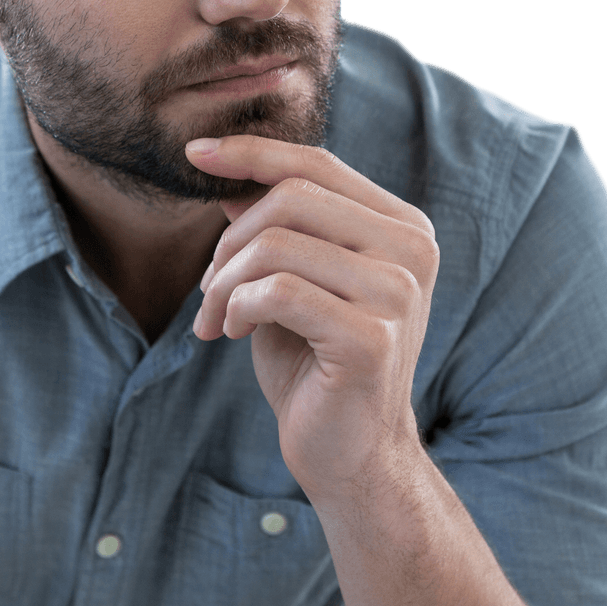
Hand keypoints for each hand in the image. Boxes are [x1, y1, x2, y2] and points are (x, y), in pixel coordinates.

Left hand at [185, 135, 438, 504]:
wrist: (348, 452)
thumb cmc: (314, 361)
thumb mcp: (289, 279)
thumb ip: (272, 225)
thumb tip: (227, 173)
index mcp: (400, 227)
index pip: (316, 164)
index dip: (250, 153)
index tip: (194, 154)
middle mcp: (412, 250)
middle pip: (291, 196)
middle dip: (230, 239)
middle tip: (208, 287)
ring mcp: (398, 293)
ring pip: (276, 243)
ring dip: (225, 281)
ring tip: (215, 315)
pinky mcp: (372, 338)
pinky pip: (276, 292)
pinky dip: (236, 308)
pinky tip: (230, 333)